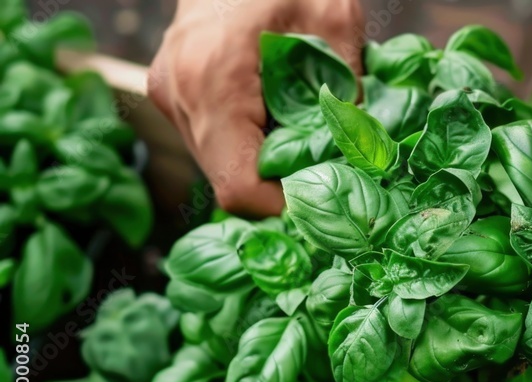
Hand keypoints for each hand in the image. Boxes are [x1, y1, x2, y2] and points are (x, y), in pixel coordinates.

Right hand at [149, 0, 363, 216]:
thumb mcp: (335, 22)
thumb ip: (347, 92)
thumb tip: (360, 158)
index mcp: (214, 80)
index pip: (238, 187)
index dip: (285, 207)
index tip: (327, 199)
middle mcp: (179, 94)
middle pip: (229, 182)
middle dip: (282, 187)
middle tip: (331, 172)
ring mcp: (170, 96)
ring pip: (221, 166)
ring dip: (268, 165)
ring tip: (309, 138)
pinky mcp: (174, 94)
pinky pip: (215, 142)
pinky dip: (252, 144)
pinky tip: (283, 120)